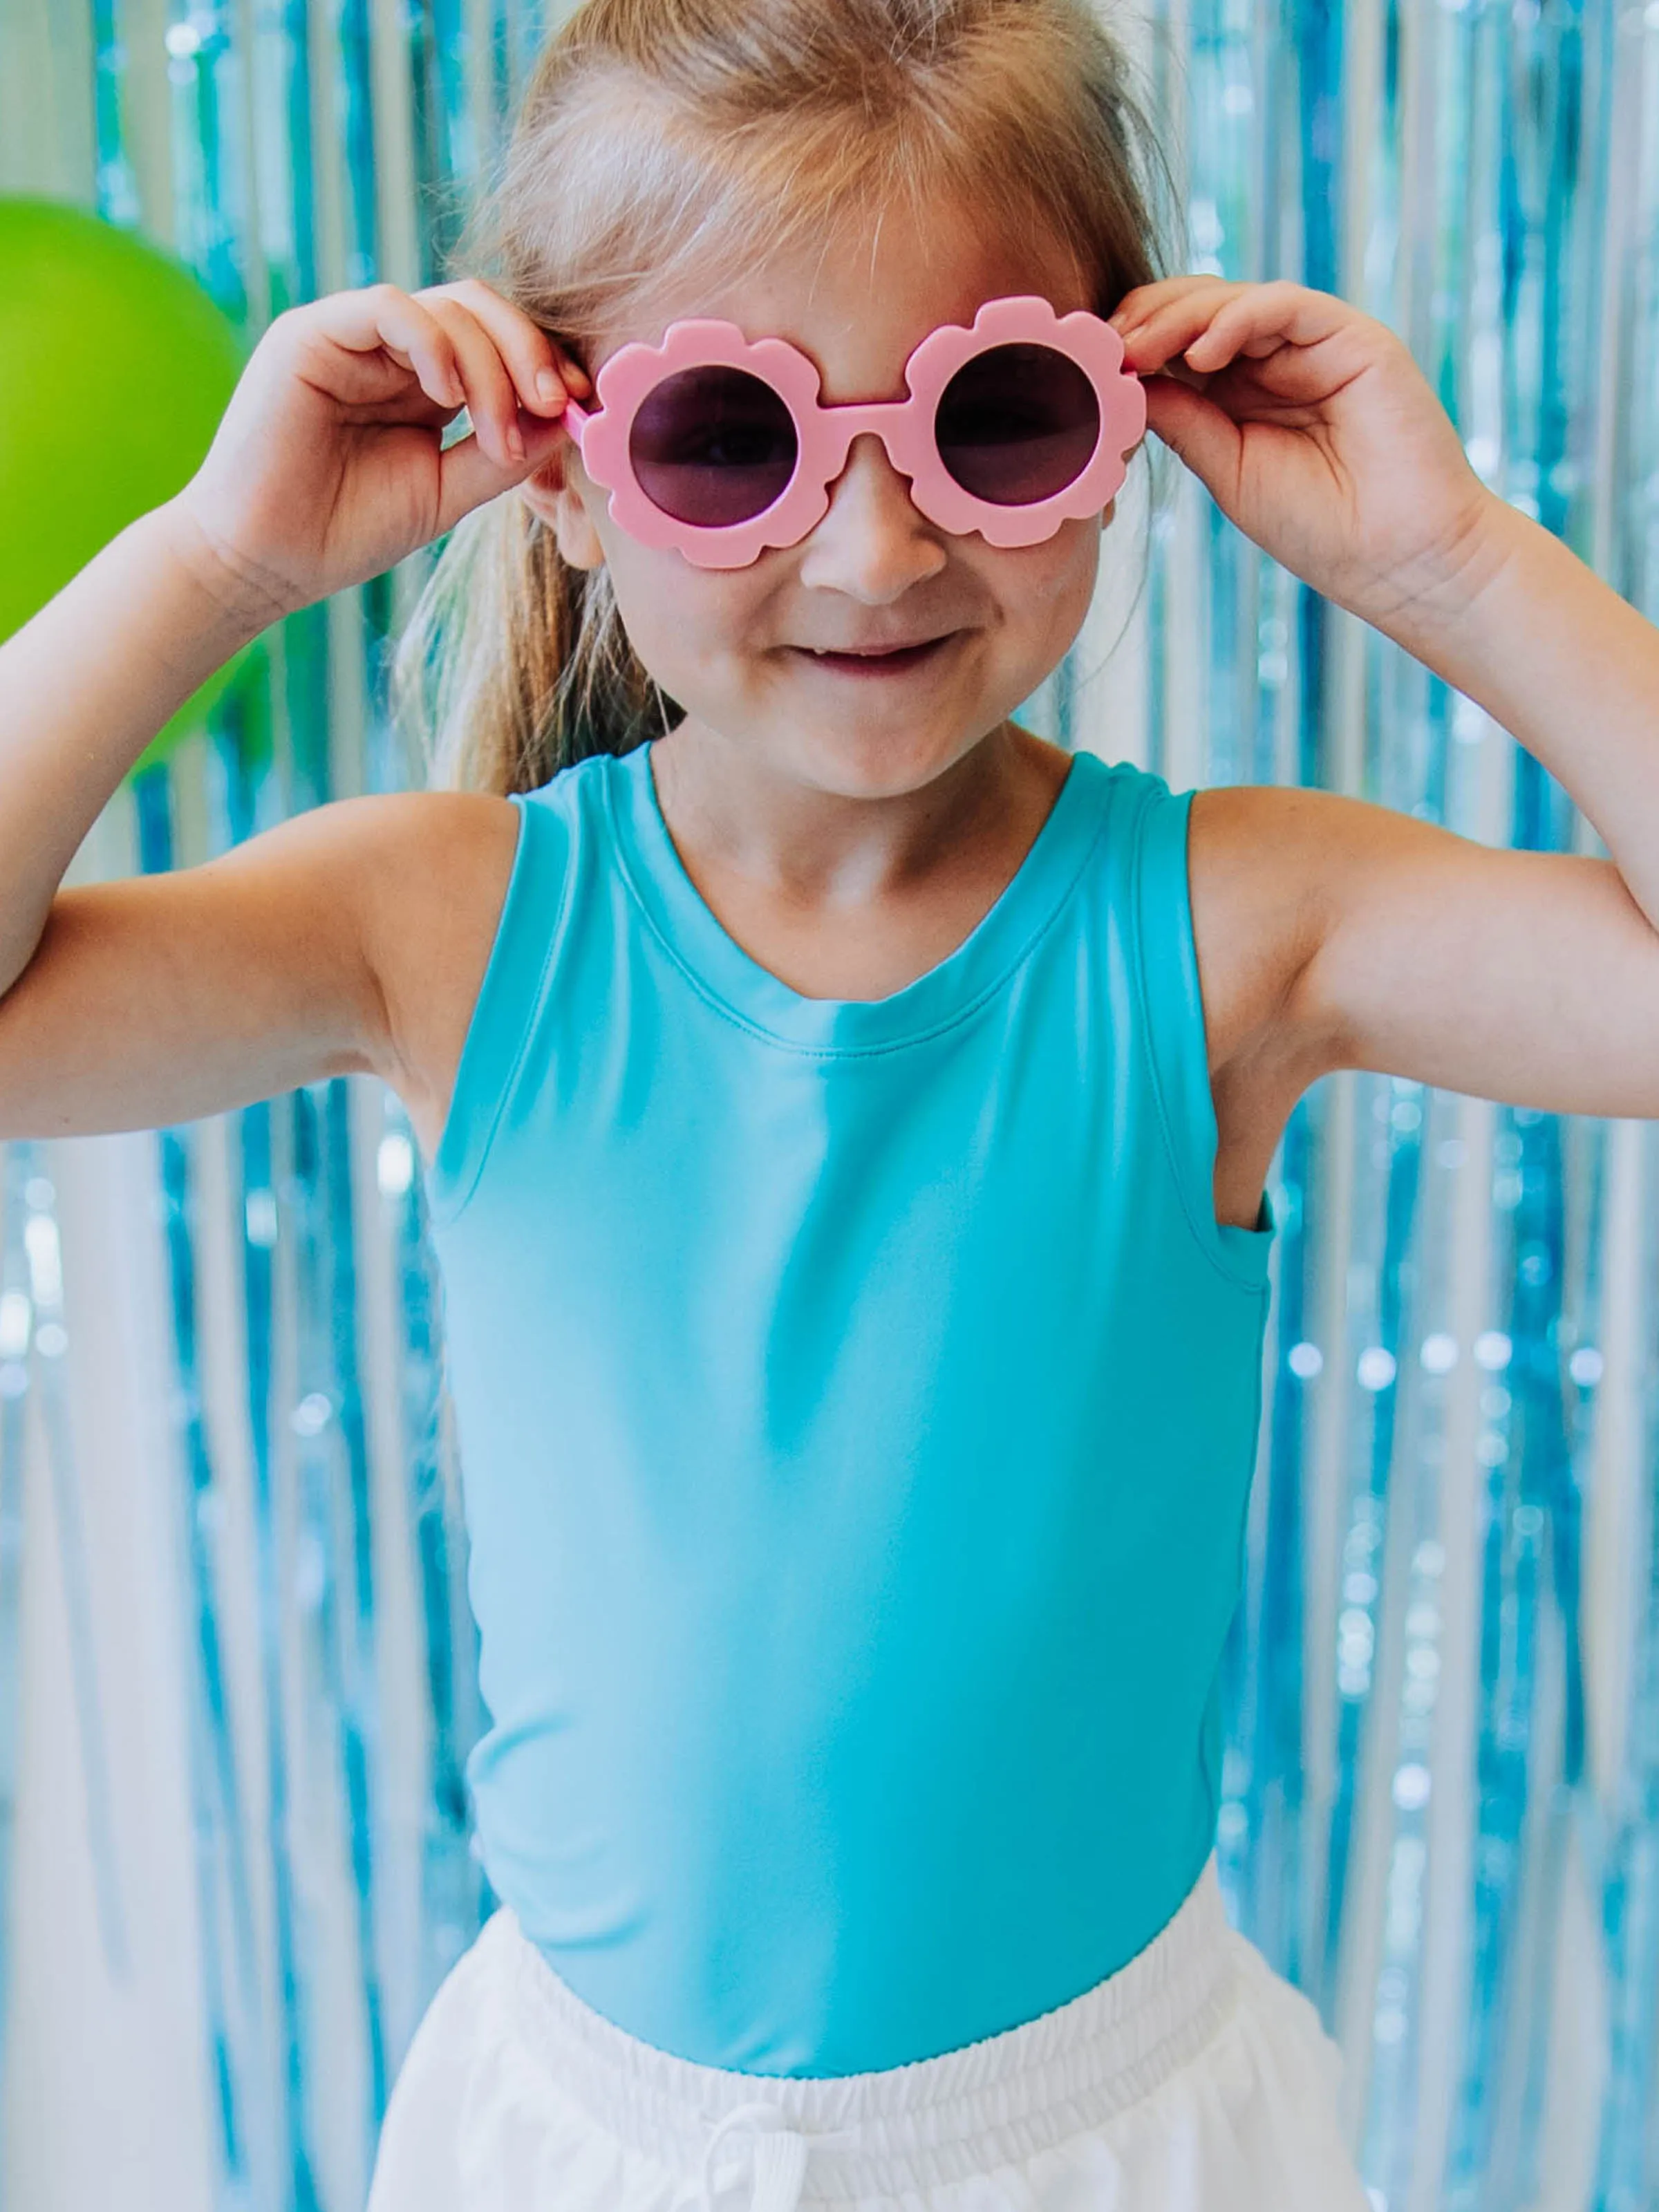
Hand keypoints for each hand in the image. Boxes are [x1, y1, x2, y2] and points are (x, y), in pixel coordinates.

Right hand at [168, 280, 590, 624]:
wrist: (265, 562)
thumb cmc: (348, 531)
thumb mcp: (447, 491)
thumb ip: (504, 454)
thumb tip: (569, 417)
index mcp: (424, 380)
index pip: (497, 339)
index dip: (545, 362)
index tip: (580, 406)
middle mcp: (389, 348)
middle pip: (480, 308)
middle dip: (530, 352)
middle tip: (555, 403)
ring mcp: (350, 335)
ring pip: (445, 307)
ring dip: (491, 367)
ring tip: (495, 434)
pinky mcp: (311, 334)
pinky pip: (389, 309)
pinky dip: (434, 343)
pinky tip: (450, 396)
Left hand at [1109, 276, 1507, 635]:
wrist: (1399, 558)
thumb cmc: (1320, 527)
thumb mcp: (1229, 470)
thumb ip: (1185, 422)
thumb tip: (1127, 382)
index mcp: (1244, 391)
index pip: (1180, 344)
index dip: (1135, 344)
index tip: (1092, 366)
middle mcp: (1278, 358)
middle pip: (1201, 310)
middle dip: (1147, 320)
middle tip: (1105, 347)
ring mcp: (1316, 343)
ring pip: (1236, 300)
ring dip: (1179, 317)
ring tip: (1138, 347)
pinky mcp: (1353, 336)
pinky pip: (1286, 305)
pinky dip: (1238, 318)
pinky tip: (1199, 353)